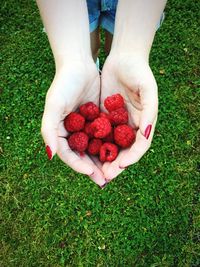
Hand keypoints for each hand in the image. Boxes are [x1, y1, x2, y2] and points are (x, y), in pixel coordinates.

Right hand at [41, 60, 105, 186]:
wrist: (80, 65)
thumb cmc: (64, 84)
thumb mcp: (54, 105)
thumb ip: (49, 130)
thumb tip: (50, 155)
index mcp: (60, 132)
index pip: (68, 154)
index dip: (78, 165)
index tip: (90, 173)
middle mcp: (73, 132)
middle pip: (83, 155)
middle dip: (94, 168)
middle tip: (105, 180)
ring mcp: (86, 128)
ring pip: (96, 149)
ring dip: (104, 161)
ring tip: (114, 171)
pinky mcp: (98, 121)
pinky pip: (105, 137)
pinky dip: (111, 146)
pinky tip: (120, 153)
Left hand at [100, 53, 157, 180]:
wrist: (123, 58)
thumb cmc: (139, 71)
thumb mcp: (148, 89)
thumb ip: (150, 111)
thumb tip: (147, 134)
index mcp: (144, 123)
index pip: (139, 146)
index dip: (130, 158)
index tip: (119, 167)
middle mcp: (131, 126)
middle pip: (124, 150)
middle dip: (114, 164)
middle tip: (104, 176)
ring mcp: (117, 123)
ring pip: (110, 145)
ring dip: (103, 159)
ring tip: (93, 170)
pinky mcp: (104, 117)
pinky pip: (99, 134)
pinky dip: (94, 144)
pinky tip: (85, 152)